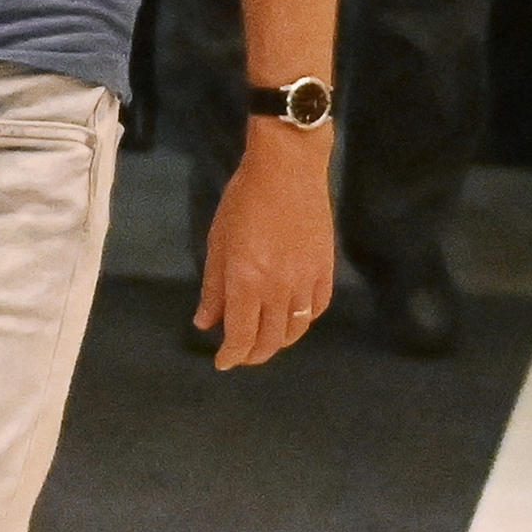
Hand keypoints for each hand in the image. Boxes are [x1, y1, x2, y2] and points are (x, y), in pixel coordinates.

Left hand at [196, 126, 339, 369]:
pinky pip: (318, 307)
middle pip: (270, 339)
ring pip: (296, 328)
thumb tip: (205, 323)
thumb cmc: (243, 201)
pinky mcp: (326, 268)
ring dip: (279, 342)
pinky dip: (304, 321)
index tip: (222, 362)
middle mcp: (278, 288)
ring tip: (265, 342)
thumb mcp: (217, 243)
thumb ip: (213, 288)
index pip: (240, 335)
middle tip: (242, 356)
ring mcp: (306, 279)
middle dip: (254, 354)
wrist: (288, 169)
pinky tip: (293, 320)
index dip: (231, 355)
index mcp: (246, 282)